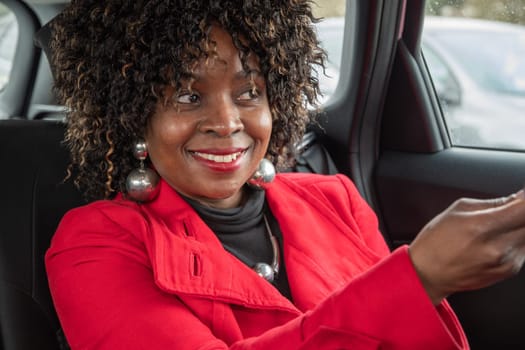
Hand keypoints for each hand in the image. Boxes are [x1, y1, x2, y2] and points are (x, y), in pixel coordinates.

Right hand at [409, 191, 524, 304]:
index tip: (521, 198)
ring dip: (518, 227)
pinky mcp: (510, 271)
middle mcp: (498, 247)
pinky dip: (515, 240)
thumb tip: (519, 198)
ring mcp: (507, 261)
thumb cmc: (436, 241)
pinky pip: (523, 248)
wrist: (428, 274)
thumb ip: (493, 203)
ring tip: (497, 227)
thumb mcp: (458, 210)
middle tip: (510, 210)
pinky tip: (495, 241)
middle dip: (521, 214)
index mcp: (482, 226)